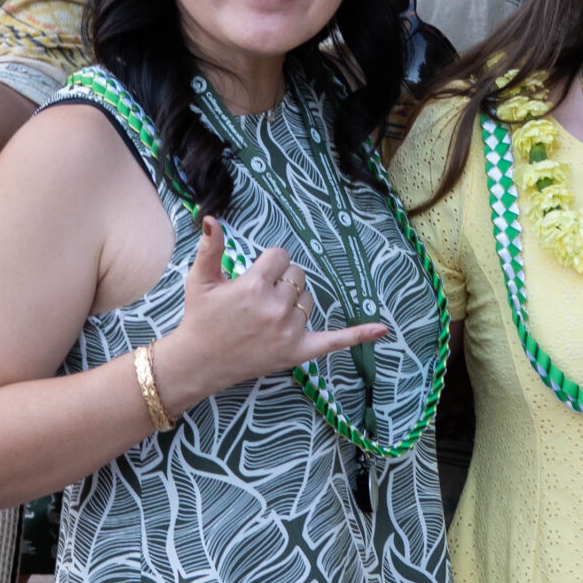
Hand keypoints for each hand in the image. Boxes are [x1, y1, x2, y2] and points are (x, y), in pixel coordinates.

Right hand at [155, 218, 386, 406]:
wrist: (198, 363)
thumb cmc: (200, 318)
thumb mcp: (200, 280)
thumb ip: (210, 248)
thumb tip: (212, 219)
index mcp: (254, 285)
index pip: (281, 256)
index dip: (267, 265)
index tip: (252, 278)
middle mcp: (275, 307)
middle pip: (298, 275)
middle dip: (282, 281)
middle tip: (257, 299)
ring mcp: (289, 330)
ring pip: (309, 298)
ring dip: (294, 301)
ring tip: (266, 316)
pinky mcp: (298, 351)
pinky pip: (334, 341)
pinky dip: (358, 334)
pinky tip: (383, 329)